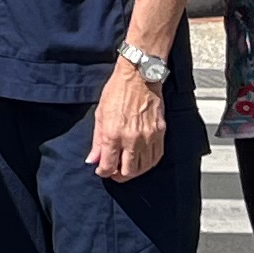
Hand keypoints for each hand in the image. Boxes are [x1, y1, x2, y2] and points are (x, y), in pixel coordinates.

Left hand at [89, 60, 169, 182]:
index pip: (108, 165)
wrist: (139, 77)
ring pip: (143, 168)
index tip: (101, 170)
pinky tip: (141, 160)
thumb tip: (93, 159)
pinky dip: (147, 163)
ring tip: (126, 166)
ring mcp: (148, 137)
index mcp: (114, 134)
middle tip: (114, 171)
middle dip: (118, 175)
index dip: (103, 172)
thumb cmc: (117, 91)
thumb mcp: (100, 114)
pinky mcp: (160, 133)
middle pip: (128, 172)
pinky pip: (156, 157)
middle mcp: (132, 139)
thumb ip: (97, 140)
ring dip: (134, 171)